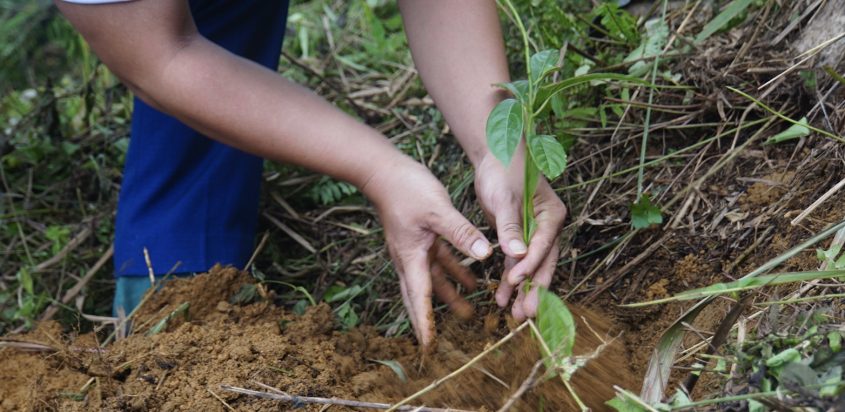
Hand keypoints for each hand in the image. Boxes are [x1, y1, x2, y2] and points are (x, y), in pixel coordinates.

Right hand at [362, 156, 491, 346]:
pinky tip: (471, 278)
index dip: (424, 323)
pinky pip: (439, 261)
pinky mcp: (420, 237)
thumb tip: (485, 256)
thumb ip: (462, 234)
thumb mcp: (438, 211)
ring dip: (449, 295)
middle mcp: (410, 258)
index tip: (428, 347)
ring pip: (433, 280)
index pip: (420, 297)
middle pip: (422, 295)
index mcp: (411, 257)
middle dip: (432, 318)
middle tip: (441, 342)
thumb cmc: (406, 189)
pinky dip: (454, 271)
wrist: (383, 170)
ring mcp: (414, 248)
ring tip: (469, 312)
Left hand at [474, 151, 566, 320]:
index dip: (530, 266)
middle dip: (535, 290)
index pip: (543, 246)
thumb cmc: (503, 171)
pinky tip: (502, 298)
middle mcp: (548, 227)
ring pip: (531, 267)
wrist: (494, 155)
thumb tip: (516, 255)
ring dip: (522, 290)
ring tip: (512, 314)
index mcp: (552, 215)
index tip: (515, 282)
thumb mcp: (504, 198)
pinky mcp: (519, 236)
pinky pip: (517, 263)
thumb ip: (510, 227)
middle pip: (543, 263)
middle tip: (526, 315)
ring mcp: (534, 233)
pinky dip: (511, 279)